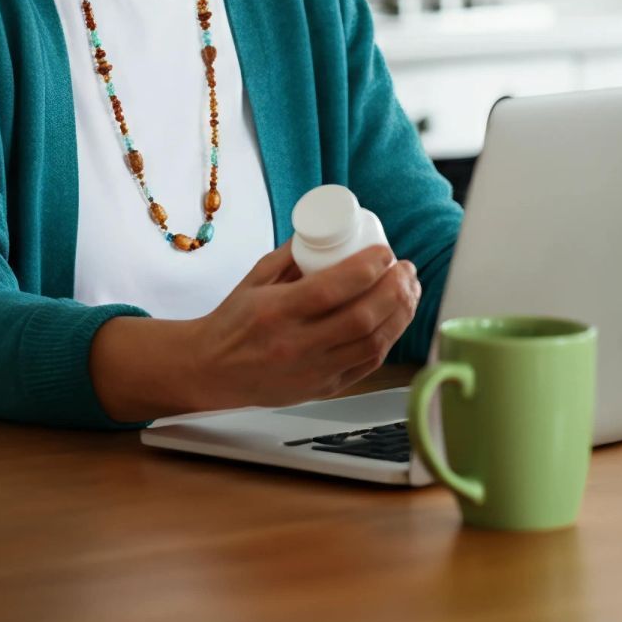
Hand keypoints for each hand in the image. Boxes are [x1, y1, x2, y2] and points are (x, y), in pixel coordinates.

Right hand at [191, 242, 420, 409]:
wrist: (211, 370)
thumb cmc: (234, 321)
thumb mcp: (256, 277)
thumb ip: (293, 254)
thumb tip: (332, 231)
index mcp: (277, 312)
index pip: (334, 289)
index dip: (369, 267)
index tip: (385, 252)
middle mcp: (297, 345)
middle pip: (362, 318)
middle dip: (395, 290)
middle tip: (406, 269)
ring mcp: (312, 372)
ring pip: (371, 344)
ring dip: (400, 315)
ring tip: (409, 291)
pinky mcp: (322, 390)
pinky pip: (366, 366)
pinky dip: (387, 340)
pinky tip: (395, 320)